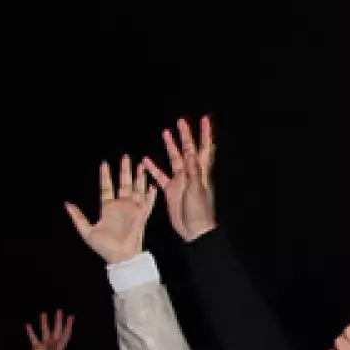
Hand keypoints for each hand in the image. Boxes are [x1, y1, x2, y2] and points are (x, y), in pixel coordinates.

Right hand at [26, 310, 74, 349]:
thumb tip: (53, 342)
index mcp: (59, 347)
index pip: (65, 334)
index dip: (68, 325)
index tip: (71, 316)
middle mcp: (53, 344)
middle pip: (56, 329)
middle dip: (58, 320)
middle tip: (59, 310)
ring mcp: (44, 346)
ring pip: (45, 331)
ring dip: (44, 323)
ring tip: (43, 313)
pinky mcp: (36, 349)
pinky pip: (33, 338)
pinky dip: (31, 332)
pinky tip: (28, 325)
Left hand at [66, 157, 158, 264]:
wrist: (120, 257)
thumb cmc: (104, 247)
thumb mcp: (86, 231)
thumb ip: (77, 217)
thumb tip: (66, 204)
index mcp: (108, 208)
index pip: (106, 187)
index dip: (105, 176)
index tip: (104, 163)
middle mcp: (121, 206)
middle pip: (123, 184)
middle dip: (124, 171)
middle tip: (126, 156)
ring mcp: (132, 210)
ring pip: (137, 190)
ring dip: (139, 178)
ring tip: (141, 166)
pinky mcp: (141, 216)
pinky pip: (148, 203)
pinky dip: (151, 195)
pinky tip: (153, 185)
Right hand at [141, 117, 217, 242]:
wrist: (194, 230)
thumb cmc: (199, 212)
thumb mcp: (196, 190)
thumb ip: (193, 171)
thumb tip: (191, 152)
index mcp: (200, 172)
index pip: (204, 148)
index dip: (204, 133)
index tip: (204, 118)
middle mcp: (191, 173)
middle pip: (188, 150)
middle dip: (185, 135)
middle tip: (181, 121)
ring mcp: (181, 181)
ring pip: (175, 159)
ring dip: (171, 146)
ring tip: (166, 132)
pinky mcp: (172, 190)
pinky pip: (161, 176)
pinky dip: (154, 168)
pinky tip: (145, 160)